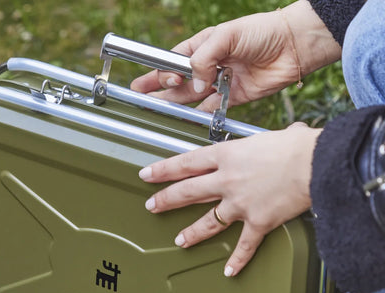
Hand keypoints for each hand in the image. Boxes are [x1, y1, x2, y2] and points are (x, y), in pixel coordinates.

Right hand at [131, 1, 340, 111]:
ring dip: (175, 104)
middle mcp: (208, 66)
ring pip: (191, 97)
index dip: (159, 71)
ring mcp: (219, 83)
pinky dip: (200, 116)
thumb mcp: (227, 35)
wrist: (293, 46)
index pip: (174, 60)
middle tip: (140, 98)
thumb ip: (204, 59)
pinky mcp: (232, 98)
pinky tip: (187, 120)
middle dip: (159, 89)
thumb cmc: (261, 32)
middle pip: (177, 81)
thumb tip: (193, 85)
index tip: (147, 82)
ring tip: (156, 111)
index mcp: (202, 46)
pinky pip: (211, 110)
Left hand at [139, 123, 321, 275]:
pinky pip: (244, 246)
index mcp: (227, 155)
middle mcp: (227, 180)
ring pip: (207, 221)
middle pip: (187, 192)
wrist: (317, 164)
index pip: (186, 163)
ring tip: (179, 240)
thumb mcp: (272, 137)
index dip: (163, 170)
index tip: (147, 174)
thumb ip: (267, 143)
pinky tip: (229, 271)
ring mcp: (239, 204)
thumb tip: (288, 135)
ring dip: (190, 232)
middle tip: (151, 206)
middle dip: (165, 200)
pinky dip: (237, 260)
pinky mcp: (257, 222)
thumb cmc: (298, 147)